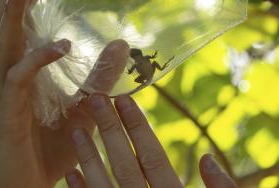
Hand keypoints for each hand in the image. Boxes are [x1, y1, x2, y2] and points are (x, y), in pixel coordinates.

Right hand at [0, 0, 128, 185]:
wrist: (34, 186)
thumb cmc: (56, 149)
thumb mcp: (87, 107)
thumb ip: (101, 76)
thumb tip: (124, 42)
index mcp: (29, 68)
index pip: (30, 20)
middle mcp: (13, 72)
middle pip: (12, 19)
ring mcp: (7, 91)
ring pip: (8, 41)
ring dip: (17, 9)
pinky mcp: (9, 111)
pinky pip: (20, 77)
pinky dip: (39, 58)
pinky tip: (62, 44)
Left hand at [65, 94, 235, 187]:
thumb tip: (207, 158)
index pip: (154, 158)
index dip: (139, 128)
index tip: (125, 100)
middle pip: (125, 165)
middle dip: (109, 131)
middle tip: (94, 100)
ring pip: (104, 187)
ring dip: (88, 157)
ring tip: (76, 129)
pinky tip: (71, 174)